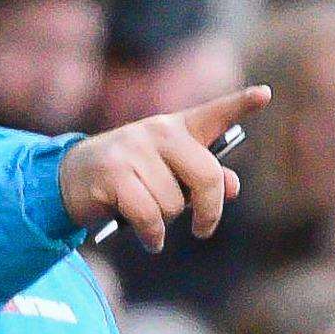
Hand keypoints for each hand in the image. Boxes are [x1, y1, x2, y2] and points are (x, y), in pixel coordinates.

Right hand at [58, 85, 271, 251]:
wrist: (70, 179)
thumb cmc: (126, 178)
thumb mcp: (166, 176)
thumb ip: (201, 179)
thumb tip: (232, 187)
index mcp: (174, 128)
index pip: (213, 113)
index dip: (241, 104)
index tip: (264, 94)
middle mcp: (156, 132)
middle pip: (207, 176)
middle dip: (209, 210)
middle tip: (202, 229)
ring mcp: (133, 150)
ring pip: (175, 203)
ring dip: (165, 221)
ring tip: (147, 216)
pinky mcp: (113, 174)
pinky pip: (150, 216)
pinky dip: (152, 235)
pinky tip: (149, 238)